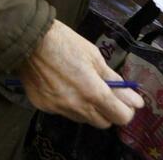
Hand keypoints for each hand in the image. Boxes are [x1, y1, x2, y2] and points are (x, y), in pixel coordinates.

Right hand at [18, 20, 144, 128]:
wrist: (27, 39)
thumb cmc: (64, 42)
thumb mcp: (94, 57)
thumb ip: (114, 82)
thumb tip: (135, 100)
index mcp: (93, 92)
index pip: (121, 117)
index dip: (126, 109)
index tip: (124, 99)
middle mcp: (76, 106)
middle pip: (103, 123)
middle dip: (108, 111)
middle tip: (103, 93)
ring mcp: (58, 108)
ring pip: (82, 119)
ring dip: (87, 108)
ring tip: (79, 86)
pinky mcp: (42, 106)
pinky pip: (63, 112)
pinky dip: (67, 103)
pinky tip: (61, 86)